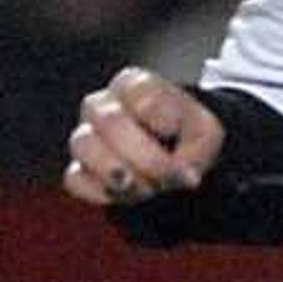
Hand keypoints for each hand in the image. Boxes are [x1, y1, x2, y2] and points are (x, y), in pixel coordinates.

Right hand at [65, 66, 223, 207]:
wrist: (173, 156)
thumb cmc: (185, 135)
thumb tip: (183, 175)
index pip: (141, 96)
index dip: (164, 123)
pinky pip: (76, 179)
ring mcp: (86, 135)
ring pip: (84, 146)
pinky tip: (127, 196)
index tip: (179, 139)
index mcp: (135, 85)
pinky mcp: (79, 167)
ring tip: (147, 189)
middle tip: (167, 177)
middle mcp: (103, 105)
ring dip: (121, 175)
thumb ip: (197, 150)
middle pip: (110, 121)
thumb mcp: (206, 134)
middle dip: (144, 158)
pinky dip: (103, 192)